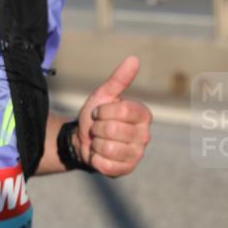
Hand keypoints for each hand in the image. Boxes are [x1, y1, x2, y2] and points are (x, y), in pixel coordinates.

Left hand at [76, 56, 151, 176]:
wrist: (81, 140)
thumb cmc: (95, 117)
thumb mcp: (103, 96)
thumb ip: (119, 79)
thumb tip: (134, 58)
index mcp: (143, 115)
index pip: (121, 111)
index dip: (102, 111)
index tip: (100, 113)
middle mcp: (145, 135)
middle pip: (113, 129)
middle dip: (97, 128)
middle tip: (98, 129)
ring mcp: (137, 154)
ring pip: (108, 148)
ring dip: (95, 144)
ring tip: (98, 141)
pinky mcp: (126, 169)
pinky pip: (105, 164)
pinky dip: (95, 159)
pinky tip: (98, 155)